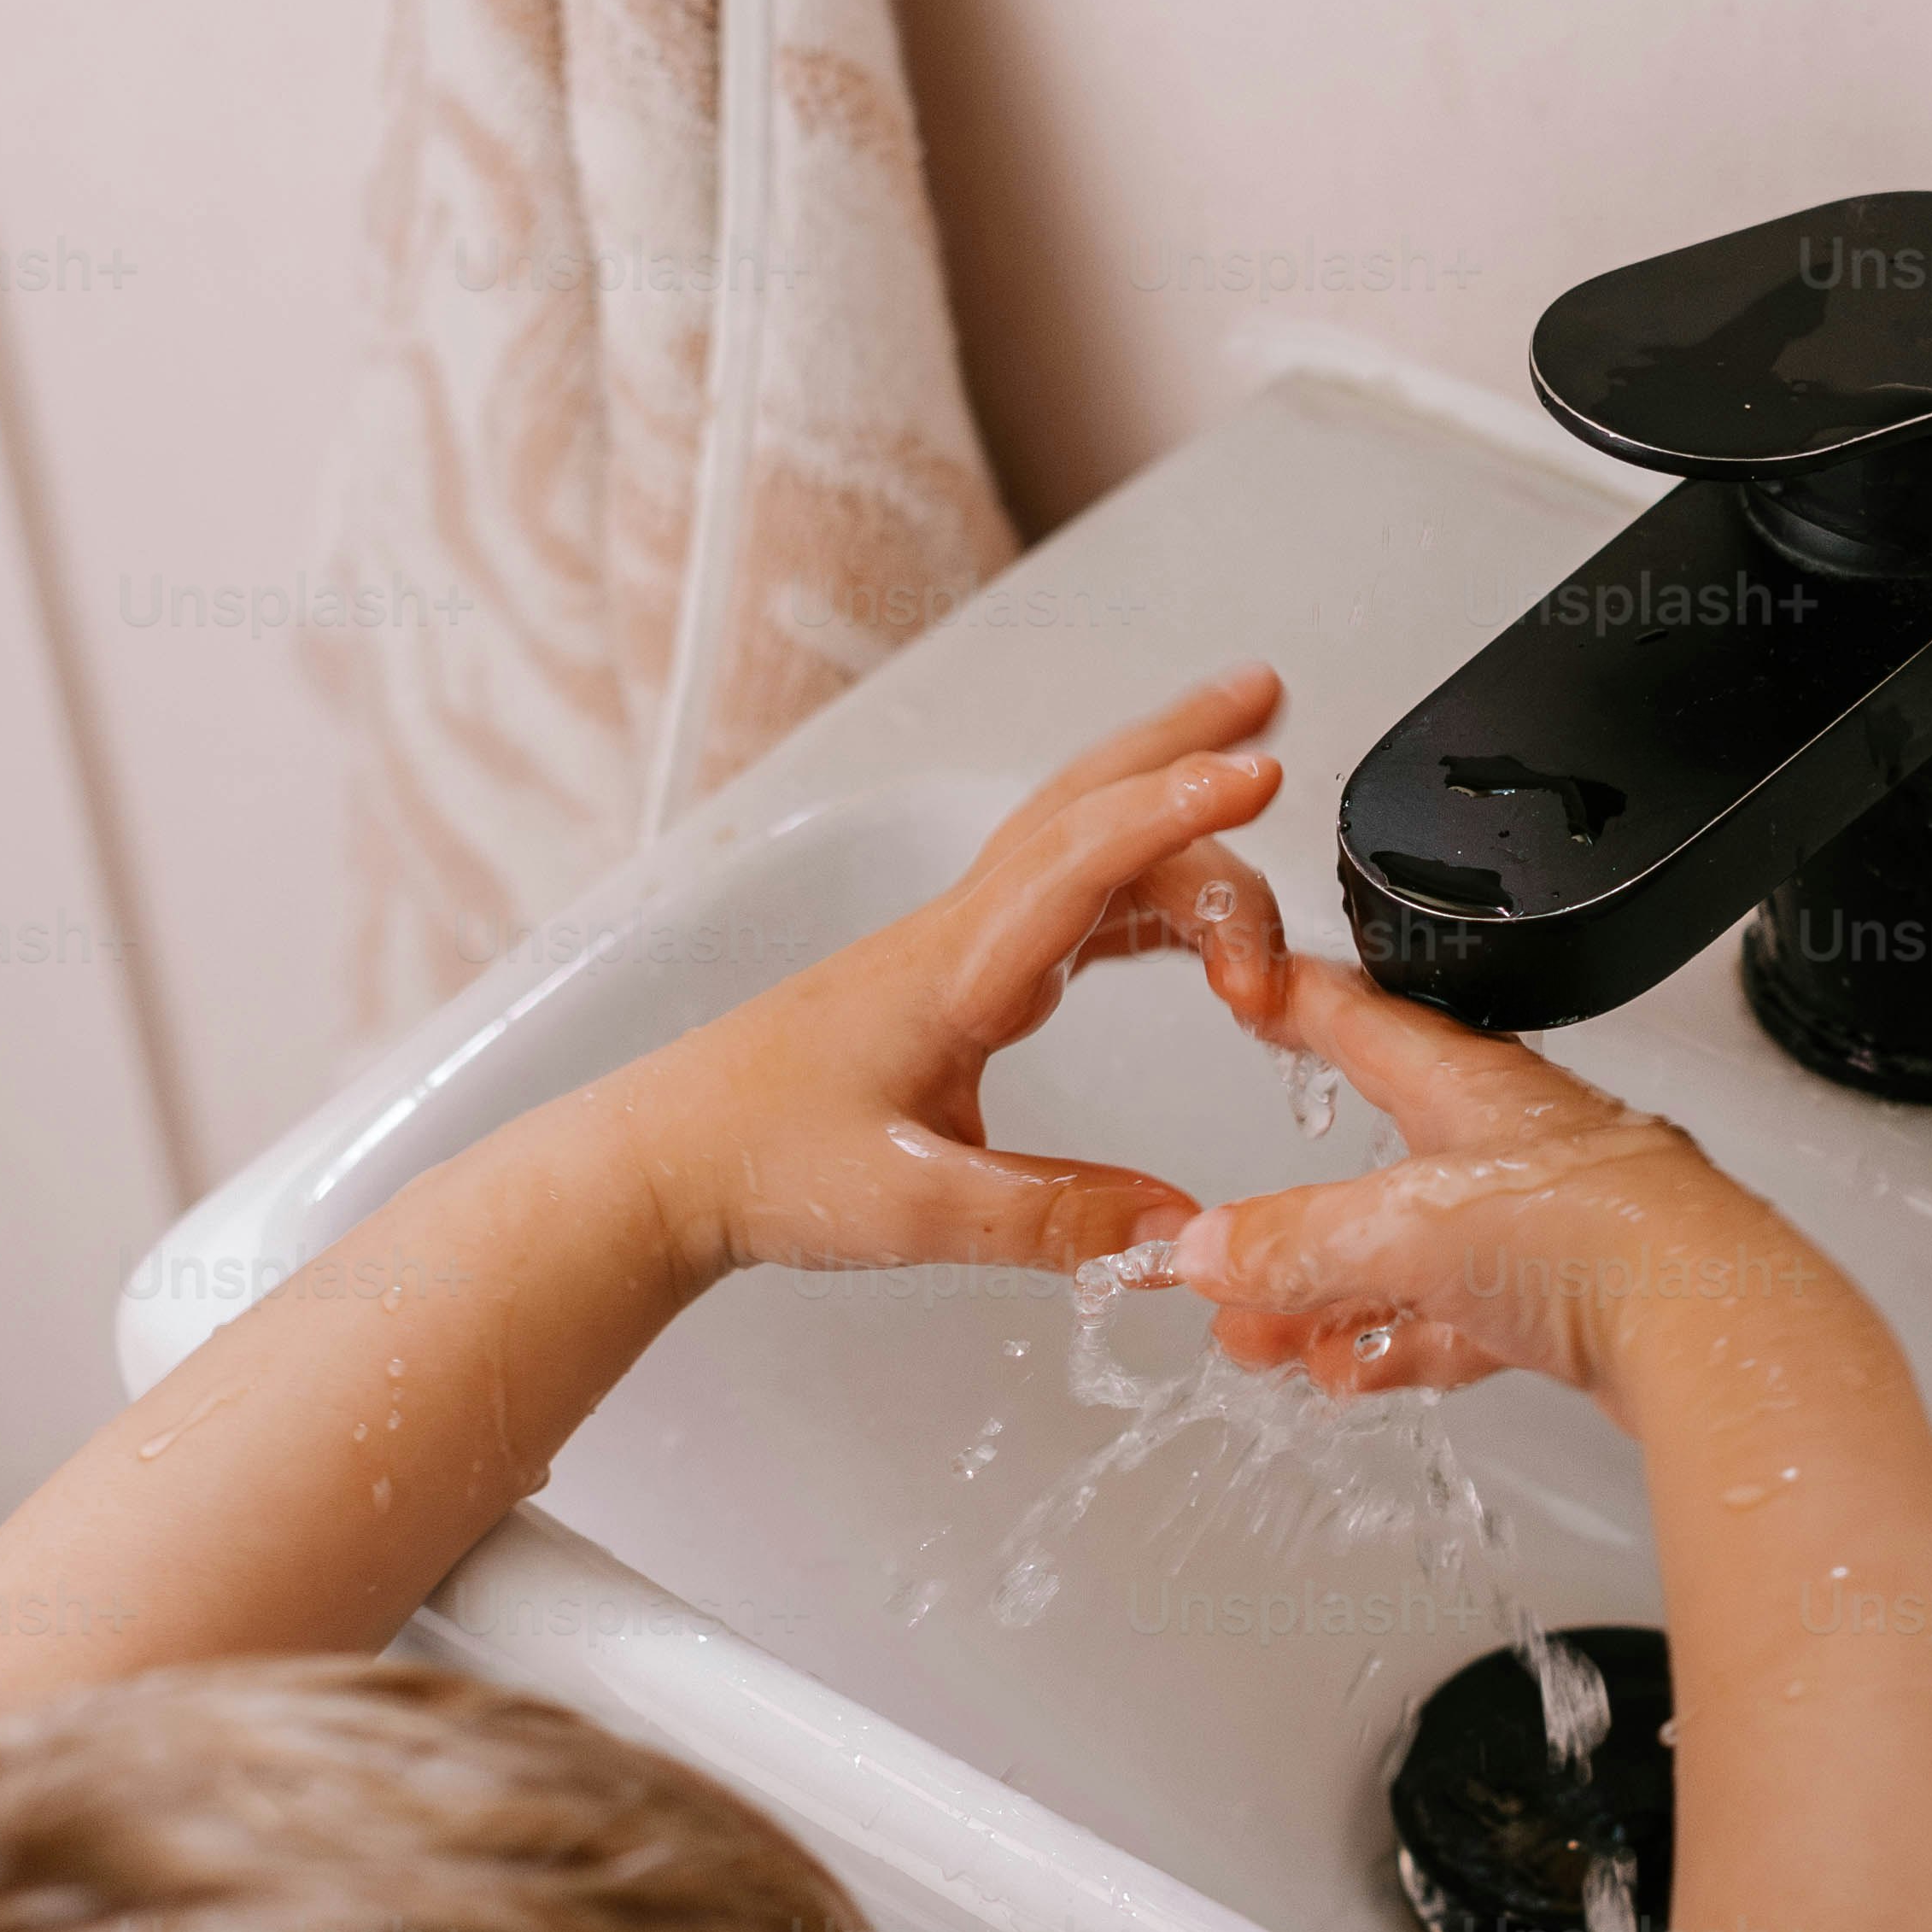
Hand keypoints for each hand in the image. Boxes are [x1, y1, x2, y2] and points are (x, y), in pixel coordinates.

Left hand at [613, 666, 1293, 1291]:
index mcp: (952, 973)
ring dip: (1165, 802)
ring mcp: (958, 948)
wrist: (665, 1163)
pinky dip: (1138, 880)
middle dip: (1180, 744)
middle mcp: (960, 937)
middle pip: (1083, 808)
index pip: (1079, 864)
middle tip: (1266, 701)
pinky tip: (1176, 906)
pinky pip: (1066, 901)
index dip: (1173, 815)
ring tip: (1246, 767)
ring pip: (1078, 845)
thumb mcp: (913, 1212)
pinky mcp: (956, 979)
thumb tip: (1180, 1230)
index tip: (1255, 776)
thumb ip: (1053, 1220)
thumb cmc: (761, 1166)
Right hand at [1165, 954, 1820, 1419]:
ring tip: (1263, 1337)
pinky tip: (1356, 1372)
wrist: (1714, 1330)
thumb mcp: (1407, 1230)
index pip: (1363, 1018)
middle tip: (1227, 1251)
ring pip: (1412, 1256)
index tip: (1250, 987)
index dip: (1297, 1001)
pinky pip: (1461, 1318)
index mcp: (1474, 1086)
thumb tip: (1211, 1251)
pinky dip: (1400, 1344)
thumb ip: (1298, 1243)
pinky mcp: (1570, 1303)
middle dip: (1289, 1218)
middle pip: (1376, 1165)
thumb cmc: (1604, 1234)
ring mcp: (1545, 1226)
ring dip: (1331, 1298)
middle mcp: (1511, 1146)